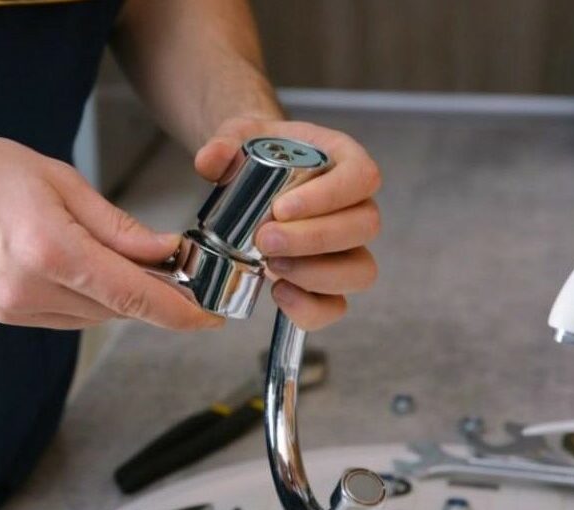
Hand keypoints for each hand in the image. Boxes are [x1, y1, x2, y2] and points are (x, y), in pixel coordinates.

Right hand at [0, 120, 221, 330]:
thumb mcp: (62, 182)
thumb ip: (117, 226)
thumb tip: (163, 251)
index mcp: (50, 252)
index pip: (133, 296)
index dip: (178, 311)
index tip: (209, 316)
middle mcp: (30, 290)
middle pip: (117, 308)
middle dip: (155, 296)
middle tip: (182, 276)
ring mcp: (13, 308)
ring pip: (93, 317)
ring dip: (123, 299)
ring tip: (140, 270)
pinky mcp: (3, 313)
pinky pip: (65, 317)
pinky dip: (91, 301)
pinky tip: (97, 276)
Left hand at [195, 118, 380, 329]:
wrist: (256, 179)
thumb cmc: (262, 155)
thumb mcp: (240, 136)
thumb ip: (224, 143)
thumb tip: (210, 161)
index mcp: (346, 161)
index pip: (362, 177)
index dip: (328, 197)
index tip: (281, 208)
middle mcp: (358, 206)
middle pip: (364, 227)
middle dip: (313, 239)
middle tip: (264, 240)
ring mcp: (349, 248)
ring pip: (360, 270)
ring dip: (315, 274)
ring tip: (270, 265)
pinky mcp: (331, 282)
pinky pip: (337, 305)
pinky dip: (310, 307)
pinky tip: (278, 293)